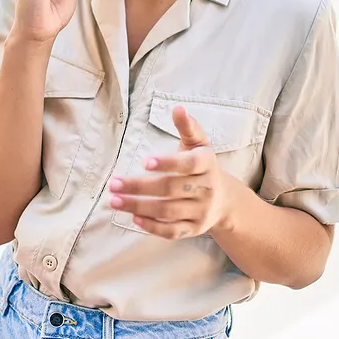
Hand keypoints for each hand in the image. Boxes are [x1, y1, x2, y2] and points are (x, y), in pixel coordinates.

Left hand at [109, 106, 229, 239]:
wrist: (225, 200)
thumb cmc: (203, 167)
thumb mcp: (199, 145)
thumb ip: (188, 127)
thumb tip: (178, 108)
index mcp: (207, 163)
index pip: (189, 164)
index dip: (168, 163)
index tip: (144, 162)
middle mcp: (206, 188)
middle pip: (171, 189)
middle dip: (140, 187)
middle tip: (114, 184)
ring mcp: (201, 211)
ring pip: (168, 211)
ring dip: (139, 207)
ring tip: (115, 201)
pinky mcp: (193, 229)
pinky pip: (172, 231)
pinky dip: (152, 226)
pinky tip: (133, 217)